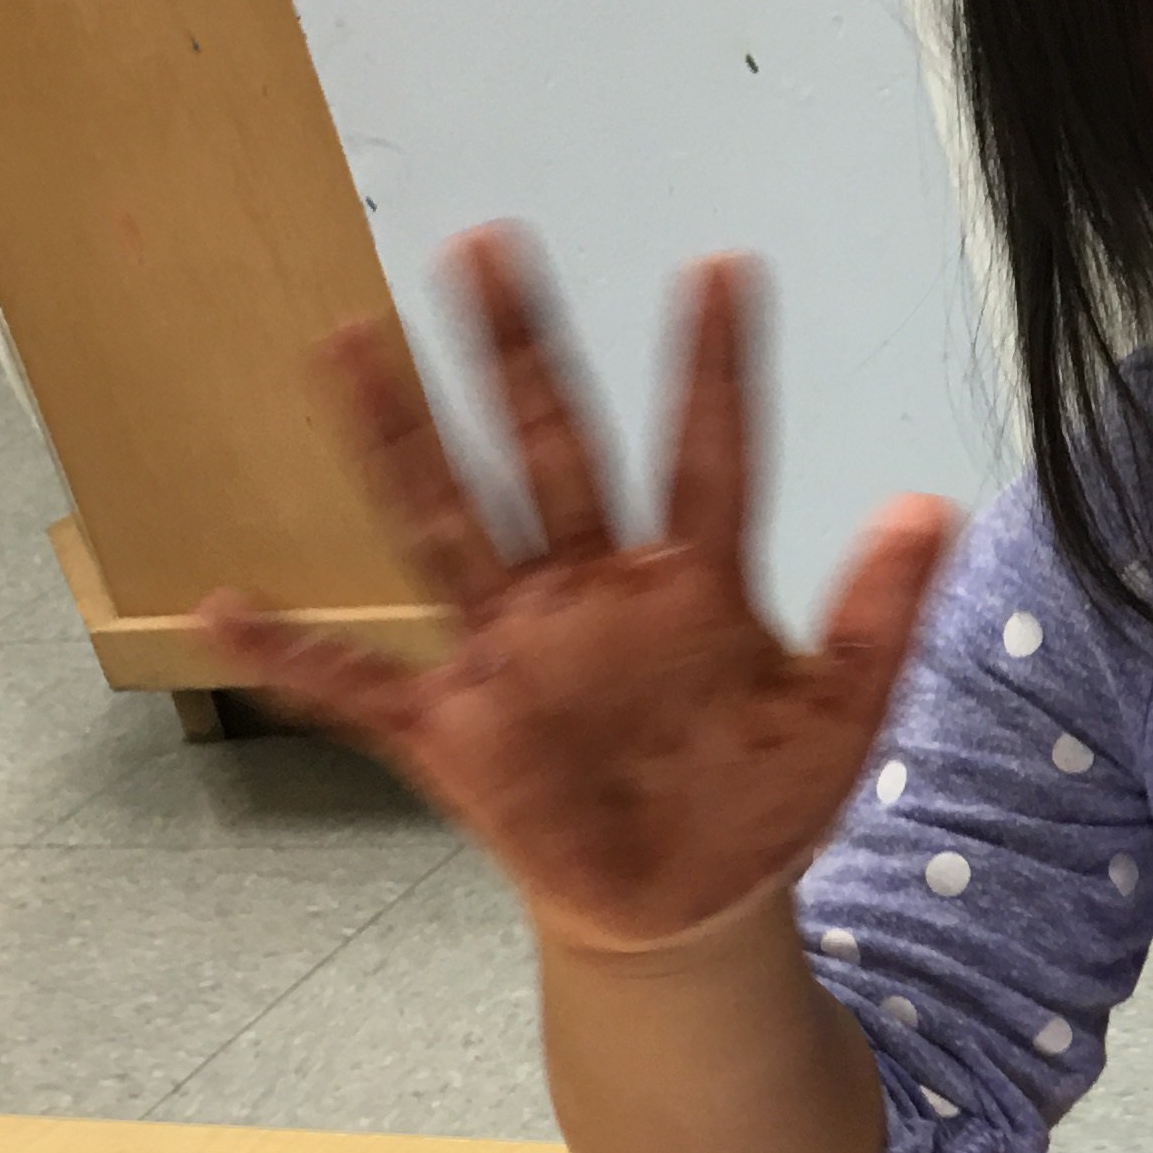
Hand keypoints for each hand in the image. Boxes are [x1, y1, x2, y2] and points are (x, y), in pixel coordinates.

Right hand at [198, 231, 955, 956]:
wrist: (691, 910)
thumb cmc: (758, 801)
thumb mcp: (843, 714)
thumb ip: (884, 615)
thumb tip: (932, 506)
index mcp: (690, 584)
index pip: (707, 455)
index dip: (716, 369)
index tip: (724, 268)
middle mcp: (588, 594)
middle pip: (552, 452)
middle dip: (521, 354)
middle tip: (486, 242)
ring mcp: (514, 654)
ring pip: (448, 523)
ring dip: (399, 438)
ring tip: (349, 341)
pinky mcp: (459, 732)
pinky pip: (359, 687)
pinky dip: (292, 655)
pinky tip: (220, 609)